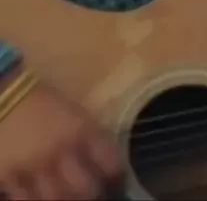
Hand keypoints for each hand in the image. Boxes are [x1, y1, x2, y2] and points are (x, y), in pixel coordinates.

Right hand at [0, 78, 122, 199]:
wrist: (2, 95)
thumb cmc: (39, 98)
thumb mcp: (71, 109)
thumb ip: (88, 134)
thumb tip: (102, 157)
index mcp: (80, 129)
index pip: (110, 162)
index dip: (115, 173)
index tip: (114, 176)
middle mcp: (60, 152)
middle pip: (86, 190)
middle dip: (91, 193)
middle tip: (90, 190)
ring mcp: (34, 169)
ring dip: (65, 200)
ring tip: (67, 195)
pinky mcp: (10, 178)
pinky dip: (36, 200)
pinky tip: (40, 195)